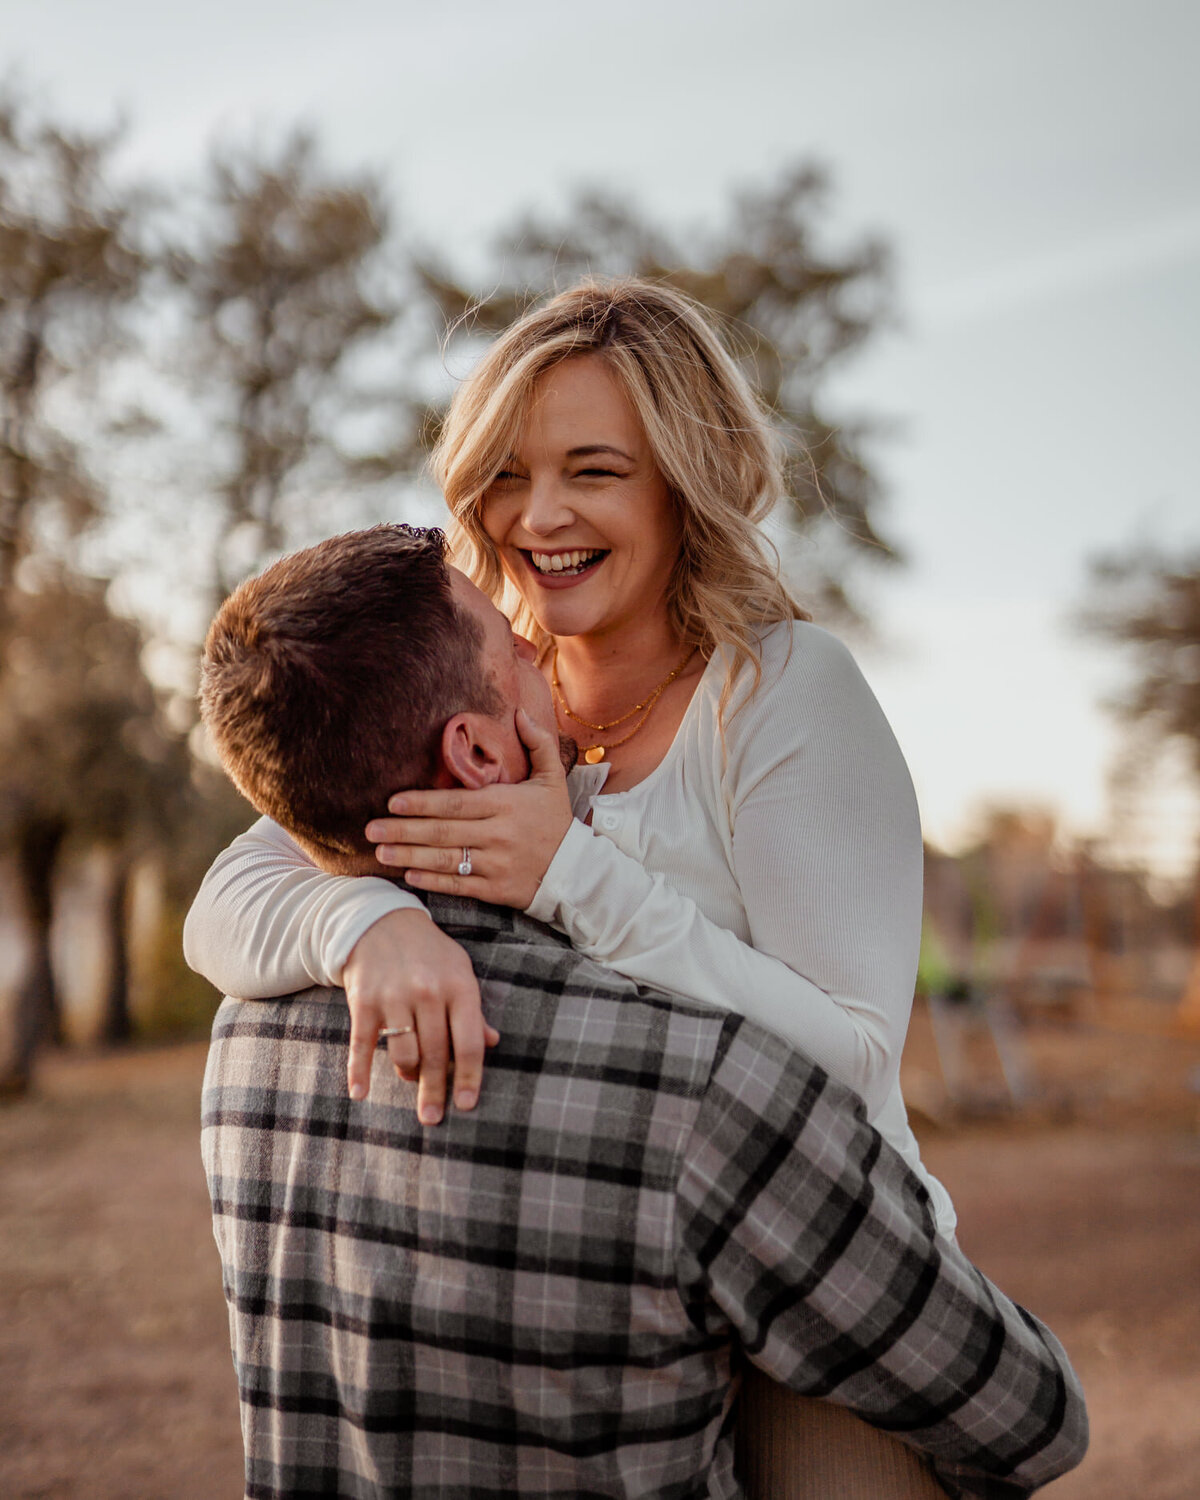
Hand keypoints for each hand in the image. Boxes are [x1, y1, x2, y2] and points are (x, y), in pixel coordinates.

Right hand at [341, 908, 499, 1122]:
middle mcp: (427, 992)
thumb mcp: (458, 971)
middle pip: (436, 1055)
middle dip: (435, 1091)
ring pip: (403, 1054)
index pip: (468, 1043)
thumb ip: (473, 1009)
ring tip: (410, 1082)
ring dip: (407, 1076)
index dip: (470, 1078)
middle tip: (432, 1118)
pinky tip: (360, 1093)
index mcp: (458, 986)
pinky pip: (362, 1044)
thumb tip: (492, 1042)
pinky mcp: (363, 1000)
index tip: (467, 1105)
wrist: (380, 919)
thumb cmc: (428, 951)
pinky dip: (359, 1072)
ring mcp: (394, 997)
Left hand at [366, 709, 572, 908]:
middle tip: (370, 828)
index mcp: (507, 804)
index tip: (392, 802)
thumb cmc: (556, 820)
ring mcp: (497, 864)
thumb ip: (538, 743)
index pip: (457, 803)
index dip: (423, 803)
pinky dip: (432, 881)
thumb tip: (520, 712)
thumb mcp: (553, 778)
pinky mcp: (496, 890)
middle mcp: (500, 834)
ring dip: (410, 855)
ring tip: (380, 851)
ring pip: (447, 860)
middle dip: (404, 830)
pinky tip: (408, 874)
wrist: (576, 871)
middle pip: (444, 832)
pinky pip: (459, 885)